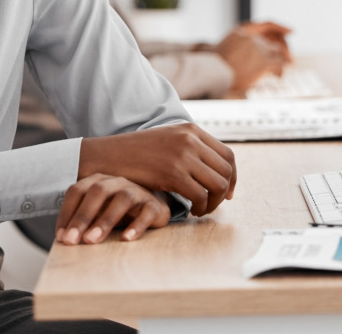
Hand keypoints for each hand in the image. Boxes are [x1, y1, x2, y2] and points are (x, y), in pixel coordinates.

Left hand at [55, 174, 171, 244]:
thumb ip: (82, 222)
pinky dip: (136, 225)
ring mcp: (136, 191)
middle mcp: (116, 182)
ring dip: (105, 220)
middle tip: (72, 240)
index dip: (67, 213)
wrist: (151, 208)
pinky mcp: (154, 205)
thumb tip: (63, 240)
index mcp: (98, 181)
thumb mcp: (97, 214)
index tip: (61, 237)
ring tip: (92, 240)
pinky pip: (146, 212)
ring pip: (122, 199)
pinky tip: (126, 239)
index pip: (77, 191)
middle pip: (97, 192)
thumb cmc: (116, 212)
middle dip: (82, 216)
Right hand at [79, 123, 236, 215]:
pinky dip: (200, 208)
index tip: (227, 192)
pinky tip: (191, 211)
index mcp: (191, 130)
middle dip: (224, 193)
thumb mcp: (167, 140)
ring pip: (218, 185)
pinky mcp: (174, 173)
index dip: (232, 177)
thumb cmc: (137, 153)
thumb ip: (190, 147)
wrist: (109, 156)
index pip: (227, 155)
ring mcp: (183, 155)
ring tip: (201, 209)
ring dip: (214, 203)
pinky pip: (201, 196)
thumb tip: (212, 168)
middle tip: (215, 205)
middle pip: (226, 171)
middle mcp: (191, 140)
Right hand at [216, 21, 292, 96]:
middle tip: (289, 59)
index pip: (266, 25)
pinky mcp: (263, 62)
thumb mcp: (226, 50)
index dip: (279, 27)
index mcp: (241, 31)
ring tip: (280, 71)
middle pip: (274, 41)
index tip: (291, 31)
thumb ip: (241, 47)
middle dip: (283, 49)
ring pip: (277, 53)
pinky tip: (278, 76)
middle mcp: (251, 37)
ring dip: (282, 61)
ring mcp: (257, 48)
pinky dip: (280, 71)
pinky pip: (279, 64)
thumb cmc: (215, 67)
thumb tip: (253, 54)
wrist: (212, 73)